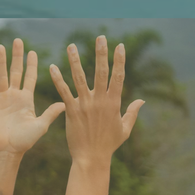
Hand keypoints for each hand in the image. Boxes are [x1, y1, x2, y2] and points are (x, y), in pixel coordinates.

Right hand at [0, 38, 62, 157]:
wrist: (7, 151)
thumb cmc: (25, 141)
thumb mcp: (40, 125)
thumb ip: (50, 113)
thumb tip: (65, 103)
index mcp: (27, 99)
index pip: (30, 77)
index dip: (31, 65)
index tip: (33, 51)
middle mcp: (14, 95)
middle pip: (16, 71)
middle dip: (17, 56)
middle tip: (18, 40)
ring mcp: (1, 98)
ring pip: (1, 75)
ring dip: (0, 60)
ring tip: (0, 46)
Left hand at [51, 36, 145, 164]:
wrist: (92, 157)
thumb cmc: (109, 144)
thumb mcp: (125, 128)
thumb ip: (132, 112)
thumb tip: (142, 101)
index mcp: (114, 103)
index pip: (118, 77)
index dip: (119, 60)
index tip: (120, 46)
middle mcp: (99, 101)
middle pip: (101, 72)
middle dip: (101, 53)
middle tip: (100, 37)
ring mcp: (84, 104)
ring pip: (79, 78)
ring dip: (75, 60)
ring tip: (71, 45)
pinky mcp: (71, 110)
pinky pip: (63, 91)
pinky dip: (57, 79)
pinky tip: (52, 66)